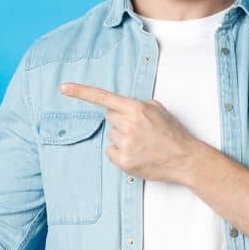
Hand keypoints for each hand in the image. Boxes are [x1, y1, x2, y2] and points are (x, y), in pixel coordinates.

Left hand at [60, 82, 206, 184]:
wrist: (185, 158)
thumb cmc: (173, 133)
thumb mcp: (159, 110)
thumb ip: (137, 105)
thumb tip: (121, 107)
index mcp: (137, 109)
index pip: (104, 97)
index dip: (81, 92)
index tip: (63, 88)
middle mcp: (129, 125)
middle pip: (109, 118)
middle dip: (121, 121)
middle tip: (140, 130)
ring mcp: (125, 144)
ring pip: (111, 136)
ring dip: (122, 138)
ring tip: (142, 143)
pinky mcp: (123, 161)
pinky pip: (110, 152)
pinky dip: (121, 152)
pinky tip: (137, 153)